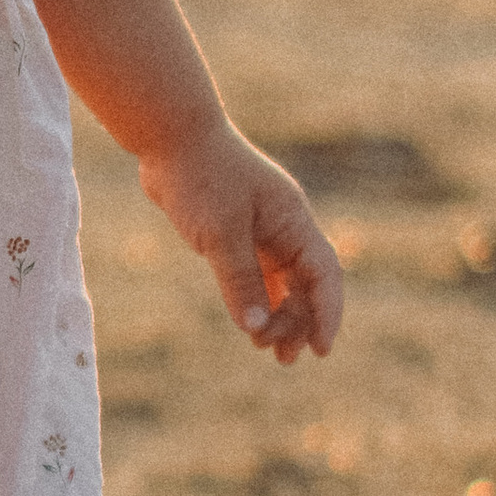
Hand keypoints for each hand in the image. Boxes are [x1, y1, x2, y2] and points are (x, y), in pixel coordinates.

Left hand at [138, 119, 342, 364]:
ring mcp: (260, 229)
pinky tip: (250, 325)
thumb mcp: (220, 235)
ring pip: (280, 282)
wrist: (168, 136)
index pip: (323, 273)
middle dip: (299, 323)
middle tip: (284, 359)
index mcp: (292, 220)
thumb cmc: (199, 177)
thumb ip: (240, 283)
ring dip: (278, 316)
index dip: (327, 313)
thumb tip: (257, 329)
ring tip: (266, 349)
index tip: (321, 349)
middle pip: (305, 284)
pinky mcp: (235, 233)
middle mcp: (283, 226)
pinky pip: (256, 275)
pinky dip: (256, 300)